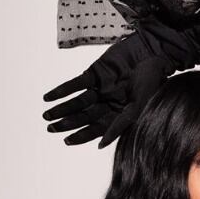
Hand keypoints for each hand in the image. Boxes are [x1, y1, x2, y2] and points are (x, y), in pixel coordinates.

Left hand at [42, 17, 199, 147]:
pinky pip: (75, 84)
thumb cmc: (152, 82)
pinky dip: (62, 90)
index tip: (67, 141)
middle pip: (84, 117)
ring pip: (77, 102)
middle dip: (67, 123)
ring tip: (47, 116)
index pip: (96, 129)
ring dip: (61, 108)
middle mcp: (108, 104)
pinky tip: (49, 97)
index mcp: (119, 114)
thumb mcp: (138, 107)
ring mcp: (100, 89)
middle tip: (50, 128)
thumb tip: (100, 144)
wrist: (152, 54)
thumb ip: (119, 125)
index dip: (81, 135)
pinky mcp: (94, 74)